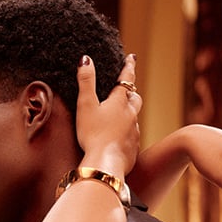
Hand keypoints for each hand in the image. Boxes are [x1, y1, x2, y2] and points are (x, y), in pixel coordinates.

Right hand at [75, 54, 141, 175]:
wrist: (106, 163)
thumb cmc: (93, 134)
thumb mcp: (85, 105)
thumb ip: (85, 82)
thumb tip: (86, 59)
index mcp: (119, 102)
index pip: (126, 79)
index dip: (128, 67)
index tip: (131, 58)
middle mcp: (130, 115)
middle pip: (135, 98)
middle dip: (131, 91)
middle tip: (127, 88)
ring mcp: (134, 132)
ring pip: (134, 117)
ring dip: (129, 113)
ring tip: (120, 115)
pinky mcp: (133, 147)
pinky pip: (132, 135)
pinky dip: (127, 132)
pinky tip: (119, 138)